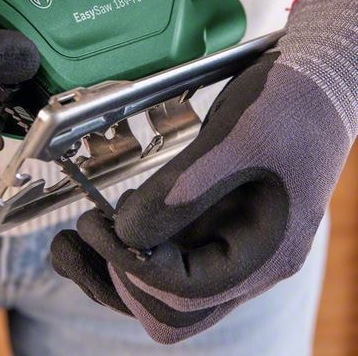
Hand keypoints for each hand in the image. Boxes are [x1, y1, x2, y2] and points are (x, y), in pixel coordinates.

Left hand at [51, 0, 356, 341]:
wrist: (316, 80)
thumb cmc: (291, 105)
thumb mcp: (238, 141)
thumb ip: (183, 191)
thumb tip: (126, 232)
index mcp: (263, 252)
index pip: (185, 293)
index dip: (133, 266)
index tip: (99, 228)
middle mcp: (243, 258)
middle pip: (170, 307)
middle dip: (116, 279)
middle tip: (78, 238)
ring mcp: (225, 240)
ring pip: (161, 285)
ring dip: (113, 268)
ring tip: (71, 241)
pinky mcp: (209, 218)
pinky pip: (163, 250)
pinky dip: (127, 244)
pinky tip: (103, 221)